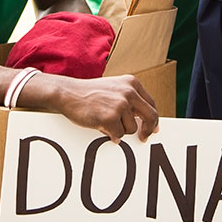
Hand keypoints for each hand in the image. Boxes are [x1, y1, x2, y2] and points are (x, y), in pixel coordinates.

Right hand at [27, 73, 159, 141]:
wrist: (68, 93)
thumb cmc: (89, 93)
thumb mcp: (114, 89)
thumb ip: (129, 100)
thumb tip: (144, 120)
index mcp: (132, 83)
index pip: (151, 104)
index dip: (153, 119)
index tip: (153, 129)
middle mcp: (129, 92)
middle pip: (151, 116)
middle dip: (148, 130)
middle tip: (143, 138)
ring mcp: (120, 104)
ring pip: (132, 129)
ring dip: (120, 130)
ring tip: (105, 120)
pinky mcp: (111, 117)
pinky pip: (119, 135)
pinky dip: (110, 134)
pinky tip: (100, 125)